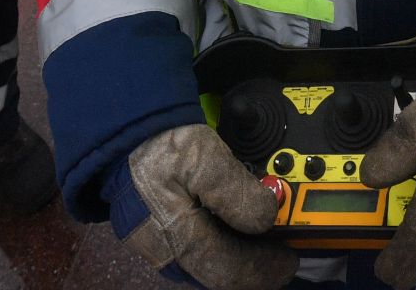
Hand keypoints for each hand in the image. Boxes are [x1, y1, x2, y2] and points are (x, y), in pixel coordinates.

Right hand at [108, 124, 297, 289]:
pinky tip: (237, 230)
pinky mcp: (163, 243)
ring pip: (212, 268)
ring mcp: (164, 251)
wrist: (125, 139)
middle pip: (223, 275)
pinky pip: (200, 255)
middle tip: (282, 248)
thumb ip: (236, 189)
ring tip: (263, 237)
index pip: (231, 272)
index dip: (266, 269)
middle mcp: (168, 255)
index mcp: (177, 237)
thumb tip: (266, 216)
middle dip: (256, 264)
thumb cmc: (160, 147)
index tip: (290, 256)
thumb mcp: (202, 155)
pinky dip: (225, 246)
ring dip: (241, 256)